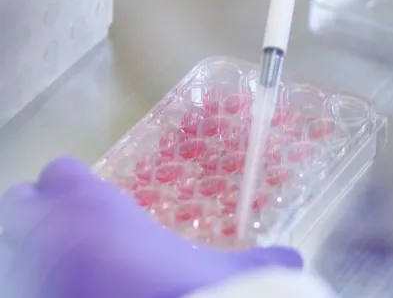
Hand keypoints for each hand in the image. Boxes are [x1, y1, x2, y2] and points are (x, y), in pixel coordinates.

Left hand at [0, 156, 301, 297]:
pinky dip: (33, 282)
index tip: (93, 207)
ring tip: (64, 268)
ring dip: (29, 250)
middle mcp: (48, 231)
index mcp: (93, 207)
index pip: (61, 173)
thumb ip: (256, 261)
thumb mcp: (221, 271)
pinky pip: (17, 279)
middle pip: (19, 202)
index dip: (73, 188)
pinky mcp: (26, 294)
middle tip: (69, 239)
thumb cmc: (180, 288)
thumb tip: (297, 261)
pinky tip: (64, 291)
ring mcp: (28, 269)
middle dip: (37, 215)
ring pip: (9, 241)